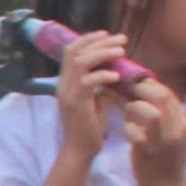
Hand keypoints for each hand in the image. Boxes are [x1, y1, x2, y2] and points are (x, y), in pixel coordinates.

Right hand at [50, 31, 128, 163]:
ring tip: (121, 51)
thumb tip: (113, 70)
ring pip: (80, 62)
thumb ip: (99, 84)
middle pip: (75, 51)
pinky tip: (116, 76)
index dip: (88, 38)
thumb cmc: (90, 127)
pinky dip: (103, 75)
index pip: (70, 50)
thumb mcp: (95, 100)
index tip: (108, 34)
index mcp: (66, 82)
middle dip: (100, 41)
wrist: (80, 150)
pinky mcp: (76, 103)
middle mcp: (63, 84)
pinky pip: (88, 82)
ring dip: (102, 53)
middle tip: (122, 39)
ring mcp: (68, 93)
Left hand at [118, 74, 185, 185]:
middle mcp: (177, 131)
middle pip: (161, 98)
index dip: (151, 85)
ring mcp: (162, 142)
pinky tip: (127, 129)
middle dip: (141, 90)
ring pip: (150, 113)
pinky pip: (135, 134)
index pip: (169, 95)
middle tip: (129, 91)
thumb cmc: (177, 158)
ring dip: (134, 107)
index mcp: (185, 124)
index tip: (139, 85)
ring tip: (127, 110)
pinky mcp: (146, 152)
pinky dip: (128, 129)